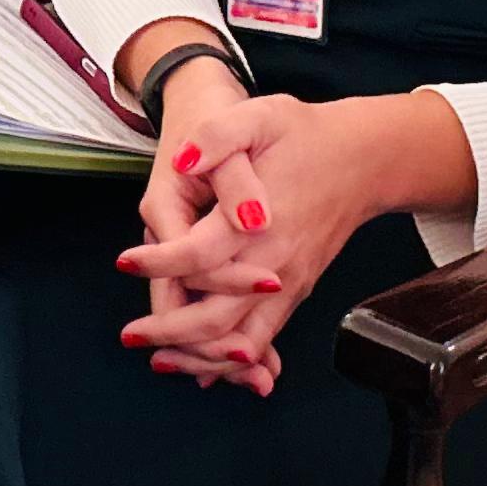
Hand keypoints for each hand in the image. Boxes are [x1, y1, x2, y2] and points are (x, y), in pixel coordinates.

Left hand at [121, 88, 426, 386]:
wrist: (363, 159)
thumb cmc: (306, 136)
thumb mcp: (259, 115)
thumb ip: (218, 136)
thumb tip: (183, 159)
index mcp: (259, 221)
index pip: (199, 256)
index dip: (157, 262)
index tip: (124, 262)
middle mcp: (274, 261)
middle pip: (217, 315)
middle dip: (170, 331)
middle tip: (131, 336)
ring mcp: (288, 281)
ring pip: (241, 338)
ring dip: (201, 356)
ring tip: (162, 362)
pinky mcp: (297, 290)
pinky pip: (264, 335)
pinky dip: (236, 358)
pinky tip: (211, 370)